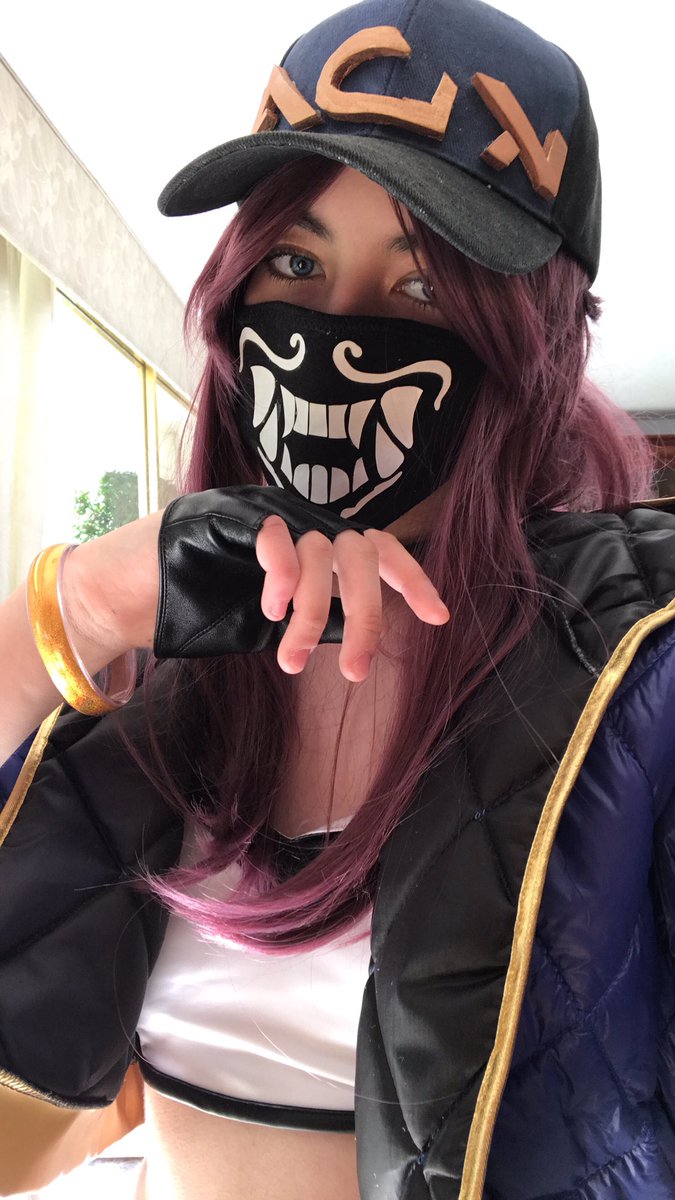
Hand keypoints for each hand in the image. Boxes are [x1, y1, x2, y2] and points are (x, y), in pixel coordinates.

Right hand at [152, 486, 448, 669]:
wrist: (138, 587)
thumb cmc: (209, 600)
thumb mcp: (278, 617)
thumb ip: (319, 616)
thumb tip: (361, 638)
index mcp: (318, 542)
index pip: (380, 550)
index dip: (411, 581)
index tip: (438, 618)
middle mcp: (301, 520)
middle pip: (362, 551)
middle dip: (367, 615)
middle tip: (355, 671)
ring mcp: (270, 512)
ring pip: (322, 550)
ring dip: (315, 612)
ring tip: (292, 656)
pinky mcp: (234, 512)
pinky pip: (276, 534)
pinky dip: (282, 574)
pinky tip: (271, 608)